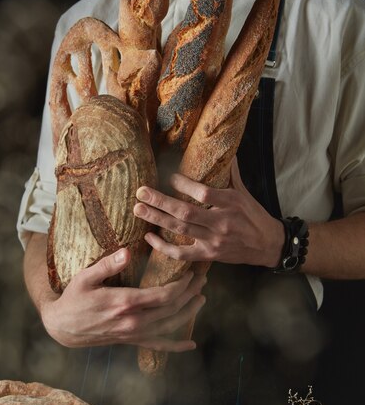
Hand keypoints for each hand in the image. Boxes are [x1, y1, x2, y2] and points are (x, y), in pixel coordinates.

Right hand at [41, 248, 205, 350]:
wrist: (63, 327)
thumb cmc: (74, 298)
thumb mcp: (85, 277)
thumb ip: (107, 265)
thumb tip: (127, 252)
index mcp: (125, 302)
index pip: (163, 295)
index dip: (181, 285)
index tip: (189, 273)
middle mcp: (133, 321)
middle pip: (171, 309)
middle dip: (189, 294)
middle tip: (201, 280)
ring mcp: (133, 334)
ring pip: (169, 326)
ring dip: (189, 313)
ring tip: (201, 299)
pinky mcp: (131, 341)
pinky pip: (158, 345)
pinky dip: (176, 346)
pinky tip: (190, 345)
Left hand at [133, 158, 284, 266]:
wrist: (267, 245)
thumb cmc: (253, 215)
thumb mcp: (244, 192)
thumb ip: (231, 172)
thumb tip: (225, 149)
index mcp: (230, 203)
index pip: (204, 194)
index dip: (184, 186)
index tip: (168, 177)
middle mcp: (221, 222)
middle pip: (185, 212)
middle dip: (160, 201)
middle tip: (141, 192)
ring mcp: (213, 241)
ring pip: (180, 230)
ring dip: (156, 219)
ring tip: (138, 209)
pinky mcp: (208, 255)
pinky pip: (182, 254)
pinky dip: (163, 247)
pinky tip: (149, 237)